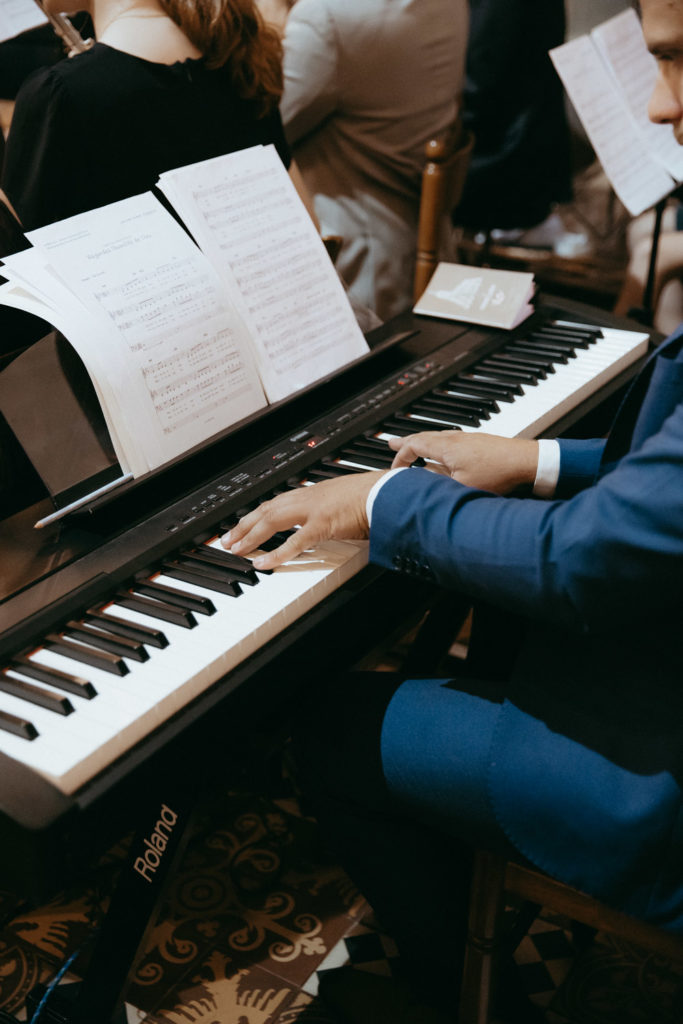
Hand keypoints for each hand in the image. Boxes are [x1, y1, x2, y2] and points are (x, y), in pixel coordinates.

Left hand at [221, 471, 383, 569]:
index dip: (256, 515)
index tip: (242, 525)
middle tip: (227, 539)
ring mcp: (313, 510)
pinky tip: (261, 564)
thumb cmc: (374, 498)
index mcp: (313, 493)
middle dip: (243, 524)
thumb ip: (331, 513)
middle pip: (266, 509)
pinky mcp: (323, 525)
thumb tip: (325, 525)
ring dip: (250, 536)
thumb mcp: (345, 503)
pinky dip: (275, 554)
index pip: (276, 503)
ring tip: (235, 549)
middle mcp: (308, 498)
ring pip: (272, 521)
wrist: (389, 493)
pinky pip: (293, 542)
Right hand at [389, 431, 537, 494]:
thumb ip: (438, 484)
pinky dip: (438, 446)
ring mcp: (468, 439)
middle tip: (392, 443)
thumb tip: (421, 484)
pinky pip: (450, 441)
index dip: (400, 457)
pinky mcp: (479, 443)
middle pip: (423, 436)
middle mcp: (455, 438)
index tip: (395, 470)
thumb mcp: (461, 487)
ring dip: (422, 443)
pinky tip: (444, 455)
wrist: (527, 462)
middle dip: (406, 442)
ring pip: (438, 438)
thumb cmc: (498, 474)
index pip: (414, 445)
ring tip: (415, 447)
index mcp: (446, 447)